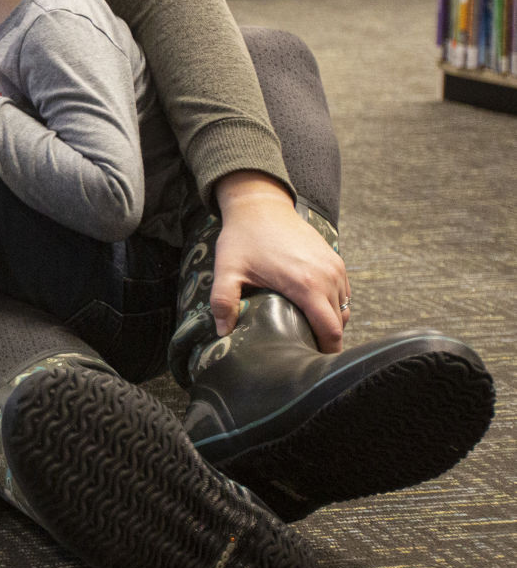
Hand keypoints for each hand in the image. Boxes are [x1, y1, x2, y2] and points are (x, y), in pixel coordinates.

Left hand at [213, 172, 349, 351]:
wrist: (260, 204)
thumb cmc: (243, 237)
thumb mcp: (227, 269)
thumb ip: (223, 302)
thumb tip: (223, 333)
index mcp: (306, 284)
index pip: (331, 331)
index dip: (325, 352)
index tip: (311, 364)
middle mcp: (328, 277)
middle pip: (340, 323)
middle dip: (327, 341)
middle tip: (304, 353)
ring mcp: (335, 267)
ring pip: (344, 308)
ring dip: (331, 322)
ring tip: (307, 334)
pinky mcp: (335, 260)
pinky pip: (343, 292)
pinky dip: (333, 305)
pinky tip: (311, 310)